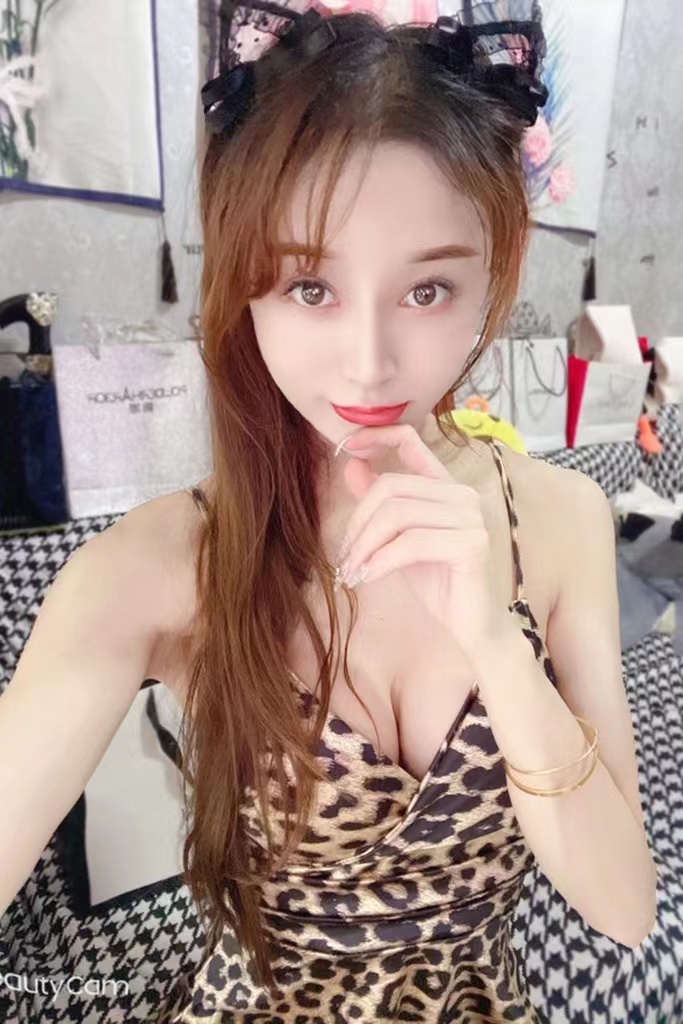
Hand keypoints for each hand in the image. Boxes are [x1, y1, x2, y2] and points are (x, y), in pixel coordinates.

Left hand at [334, 423, 509, 653]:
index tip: (346, 447)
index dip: (376, 436)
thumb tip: (352, 464)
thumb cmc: (436, 582)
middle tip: (344, 557)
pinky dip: (381, 560)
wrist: (472, 627)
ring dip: (364, 546)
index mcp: (445, 486)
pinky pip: (410, 543)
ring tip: (352, 571)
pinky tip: (369, 577)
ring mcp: (471, 517)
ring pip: (396, 515)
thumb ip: (379, 504)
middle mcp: (462, 494)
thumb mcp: (397, 539)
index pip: (411, 440)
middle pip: (390, 487)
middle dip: (358, 522)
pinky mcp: (471, 543)